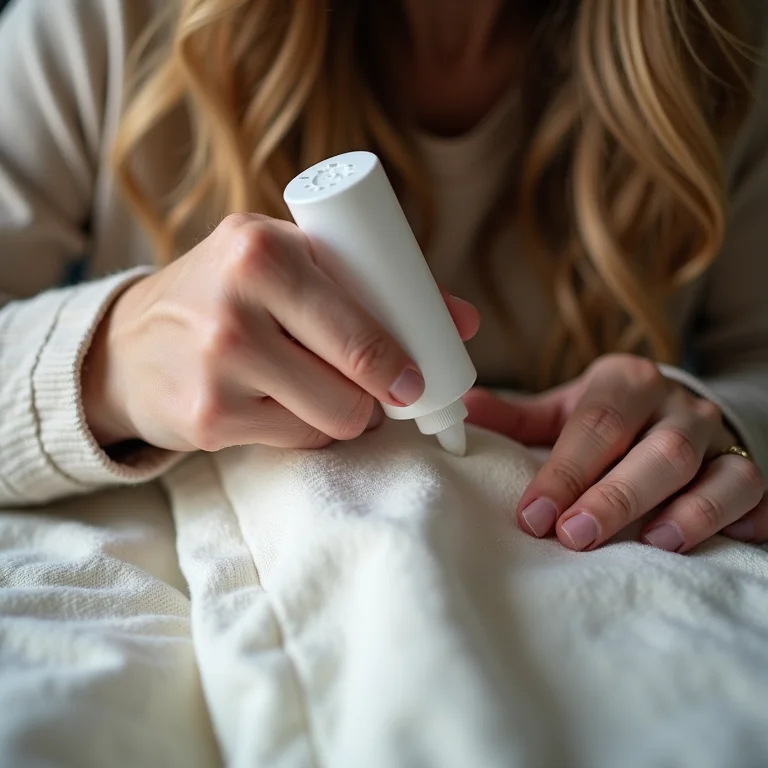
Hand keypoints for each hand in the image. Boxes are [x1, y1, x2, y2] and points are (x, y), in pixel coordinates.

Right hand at [83, 213, 478, 451]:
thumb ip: (367, 281)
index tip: (417, 378)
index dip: (402, 360)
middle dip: (383, 396)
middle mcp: (234, 308)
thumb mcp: (284, 261)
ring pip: (333, 419)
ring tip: (325, 388)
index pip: (360, 324)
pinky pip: (298, 441)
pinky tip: (282, 404)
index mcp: (260, 250)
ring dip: (346, 413)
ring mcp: (217, 370)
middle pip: (355, 384)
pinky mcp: (208, 422)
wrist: (129, 343)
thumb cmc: (224, 293)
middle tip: (386, 392)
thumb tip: (463, 322)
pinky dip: (306, 428)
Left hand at [465, 354, 766, 551]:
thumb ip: (519, 418)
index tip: (533, 515)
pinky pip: (753, 491)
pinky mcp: (747, 468)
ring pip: (716, 471)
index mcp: (627, 381)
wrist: (673, 409)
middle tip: (575, 535)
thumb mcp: (564, 409)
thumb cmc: (608, 417)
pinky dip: (735, 519)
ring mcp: (719, 437)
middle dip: (617, 496)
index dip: (565, 472)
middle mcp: (677, 405)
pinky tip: (716, 546)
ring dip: (686, 512)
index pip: (597, 424)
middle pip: (657, 451)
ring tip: (653, 544)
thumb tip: (463, 414)